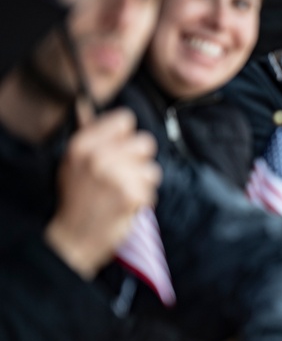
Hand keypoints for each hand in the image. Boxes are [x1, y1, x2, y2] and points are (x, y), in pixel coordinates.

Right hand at [44, 107, 160, 278]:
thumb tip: (85, 104)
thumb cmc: (76, 198)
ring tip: (121, 194)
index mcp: (82, 144)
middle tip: (122, 176)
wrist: (74, 237)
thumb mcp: (71, 162)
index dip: (126, 136)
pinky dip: (142, 201)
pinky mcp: (131, 195)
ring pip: (152, 169)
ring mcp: (115, 175)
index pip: (124, 120)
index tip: (119, 150)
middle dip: (139, 160)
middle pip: (145, 142)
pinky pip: (151, 191)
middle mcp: (98, 156)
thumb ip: (86, 135)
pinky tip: (124, 207)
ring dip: (142, 184)